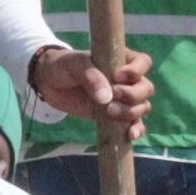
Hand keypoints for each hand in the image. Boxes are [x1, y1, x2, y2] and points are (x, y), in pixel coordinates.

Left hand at [30, 43, 155, 136]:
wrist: (49, 84)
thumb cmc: (64, 66)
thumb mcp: (75, 65)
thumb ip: (91, 77)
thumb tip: (107, 98)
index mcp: (121, 60)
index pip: (143, 62)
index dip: (136, 71)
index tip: (118, 76)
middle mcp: (127, 79)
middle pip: (146, 88)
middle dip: (133, 95)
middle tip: (113, 96)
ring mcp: (122, 98)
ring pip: (142, 106)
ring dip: (132, 112)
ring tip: (110, 112)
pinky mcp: (116, 115)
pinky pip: (134, 123)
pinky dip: (136, 129)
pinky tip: (130, 135)